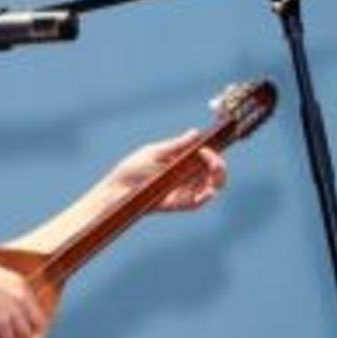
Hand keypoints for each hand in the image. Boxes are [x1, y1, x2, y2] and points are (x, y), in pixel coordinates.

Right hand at [0, 256, 44, 337]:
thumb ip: (8, 292)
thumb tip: (13, 311)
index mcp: (21, 284)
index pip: (38, 310)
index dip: (27, 323)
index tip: (14, 328)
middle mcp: (22, 296)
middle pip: (35, 326)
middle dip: (21, 333)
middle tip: (1, 334)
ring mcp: (13, 310)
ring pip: (23, 337)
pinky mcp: (1, 322)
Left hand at [104, 129, 227, 212]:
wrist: (117, 190)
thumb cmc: (132, 169)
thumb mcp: (155, 152)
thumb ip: (176, 145)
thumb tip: (195, 133)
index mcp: (182, 160)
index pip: (206, 156)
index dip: (214, 152)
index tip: (208, 147)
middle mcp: (186, 175)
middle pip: (213, 172)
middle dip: (219, 166)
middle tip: (214, 162)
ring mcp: (184, 190)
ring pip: (211, 187)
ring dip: (216, 179)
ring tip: (212, 169)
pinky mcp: (178, 204)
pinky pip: (197, 203)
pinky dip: (206, 196)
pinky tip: (208, 189)